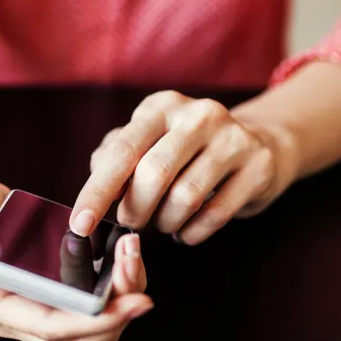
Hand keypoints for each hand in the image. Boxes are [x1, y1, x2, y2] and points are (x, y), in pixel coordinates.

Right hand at [0, 159, 151, 340]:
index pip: (44, 325)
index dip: (91, 320)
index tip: (132, 304)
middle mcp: (8, 314)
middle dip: (115, 320)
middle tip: (140, 280)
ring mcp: (29, 307)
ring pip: (86, 337)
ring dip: (118, 309)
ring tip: (133, 261)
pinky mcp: (47, 295)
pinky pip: (87, 311)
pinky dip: (113, 292)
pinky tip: (124, 257)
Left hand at [71, 90, 292, 244]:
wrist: (259, 143)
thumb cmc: (187, 150)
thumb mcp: (148, 143)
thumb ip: (114, 158)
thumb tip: (94, 181)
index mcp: (161, 107)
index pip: (122, 151)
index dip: (97, 191)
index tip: (80, 225)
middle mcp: (198, 115)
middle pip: (154, 174)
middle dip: (135, 211)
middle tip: (133, 224)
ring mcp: (233, 138)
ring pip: (185, 197)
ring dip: (166, 223)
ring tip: (164, 224)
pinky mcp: (259, 165)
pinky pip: (215, 214)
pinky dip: (192, 233)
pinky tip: (187, 231)